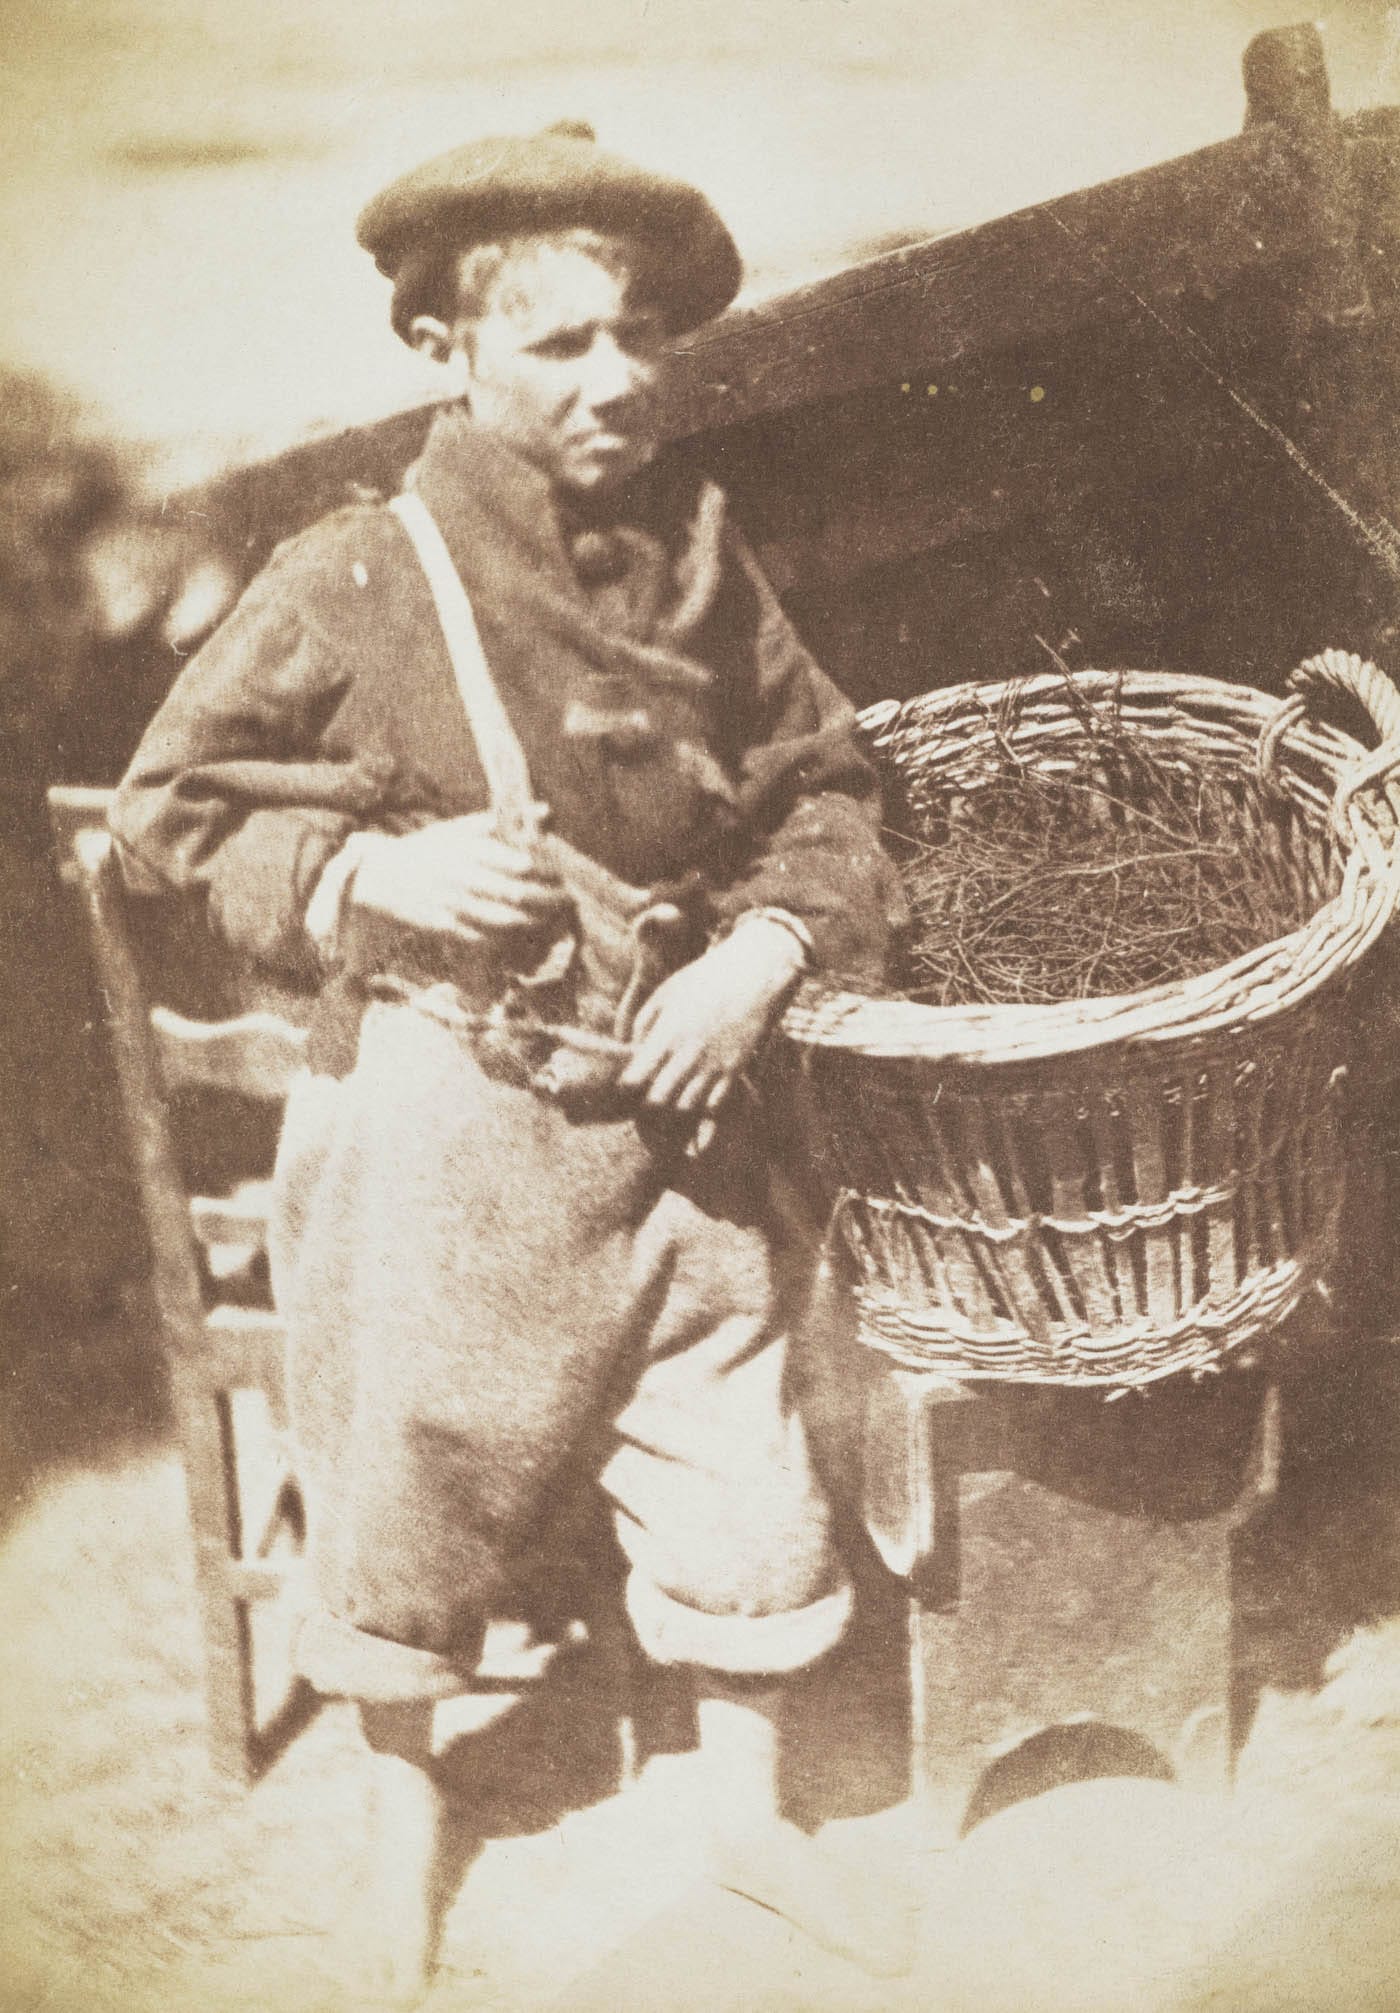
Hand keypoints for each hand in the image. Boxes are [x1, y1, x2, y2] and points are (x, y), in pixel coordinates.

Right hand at [349, 810, 570, 941]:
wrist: (380, 876)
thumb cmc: (427, 849)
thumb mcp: (460, 829)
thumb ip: (503, 822)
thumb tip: (546, 811)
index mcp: (469, 850)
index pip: (521, 863)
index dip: (547, 872)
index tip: (560, 875)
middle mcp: (463, 877)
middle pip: (518, 895)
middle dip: (548, 900)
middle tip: (566, 900)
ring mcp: (454, 905)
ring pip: (505, 921)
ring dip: (534, 922)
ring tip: (551, 918)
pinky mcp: (446, 927)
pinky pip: (485, 938)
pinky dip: (508, 938)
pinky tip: (522, 933)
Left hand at [618, 918, 806, 1123]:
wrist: (758, 971)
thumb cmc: (707, 977)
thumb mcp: (666, 991)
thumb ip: (643, 1022)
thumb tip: (631, 1048)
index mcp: (666, 1033)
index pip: (633, 1079)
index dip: (627, 1088)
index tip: (630, 1084)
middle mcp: (687, 1054)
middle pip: (656, 1101)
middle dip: (647, 1105)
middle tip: (649, 1098)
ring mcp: (713, 1065)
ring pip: (685, 1108)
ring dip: (675, 1108)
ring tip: (673, 1100)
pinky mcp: (736, 1070)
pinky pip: (714, 1105)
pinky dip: (703, 1109)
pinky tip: (700, 1098)